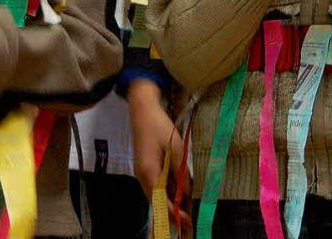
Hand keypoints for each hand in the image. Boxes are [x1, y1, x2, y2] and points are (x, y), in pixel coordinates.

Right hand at [128, 80, 191, 232]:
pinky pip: (156, 184)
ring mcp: (142, 172)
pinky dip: (167, 190)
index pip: (162, 201)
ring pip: (157, 193)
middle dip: (173, 210)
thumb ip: (181, 170)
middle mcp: (143, 177)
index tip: (187, 220)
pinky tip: (179, 190)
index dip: (175, 212)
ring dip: (171, 200)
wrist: (142, 111)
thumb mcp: (175, 148)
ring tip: (187, 206)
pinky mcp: (144, 167)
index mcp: (149, 173)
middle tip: (189, 218)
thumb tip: (188, 189)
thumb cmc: (159, 126)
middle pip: (158, 201)